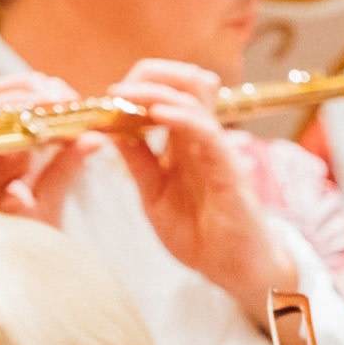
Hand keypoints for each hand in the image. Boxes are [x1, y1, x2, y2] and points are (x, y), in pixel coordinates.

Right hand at [0, 71, 101, 231]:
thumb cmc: (13, 254)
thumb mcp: (47, 204)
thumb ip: (65, 169)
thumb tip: (96, 136)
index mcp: (0, 155)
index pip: (18, 106)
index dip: (47, 95)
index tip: (80, 101)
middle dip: (34, 90)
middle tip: (67, 97)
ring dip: (19, 101)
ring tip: (52, 105)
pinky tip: (29, 127)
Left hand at [105, 59, 298, 326]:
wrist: (234, 269)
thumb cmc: (199, 234)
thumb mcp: (154, 195)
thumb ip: (139, 163)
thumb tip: (111, 131)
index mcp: (184, 142)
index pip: (167, 93)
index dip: (138, 87)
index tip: (109, 97)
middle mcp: (202, 139)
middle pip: (185, 82)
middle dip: (149, 76)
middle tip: (117, 90)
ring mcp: (216, 150)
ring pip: (196, 97)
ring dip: (158, 90)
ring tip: (128, 95)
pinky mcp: (228, 168)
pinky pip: (207, 131)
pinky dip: (181, 116)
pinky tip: (158, 114)